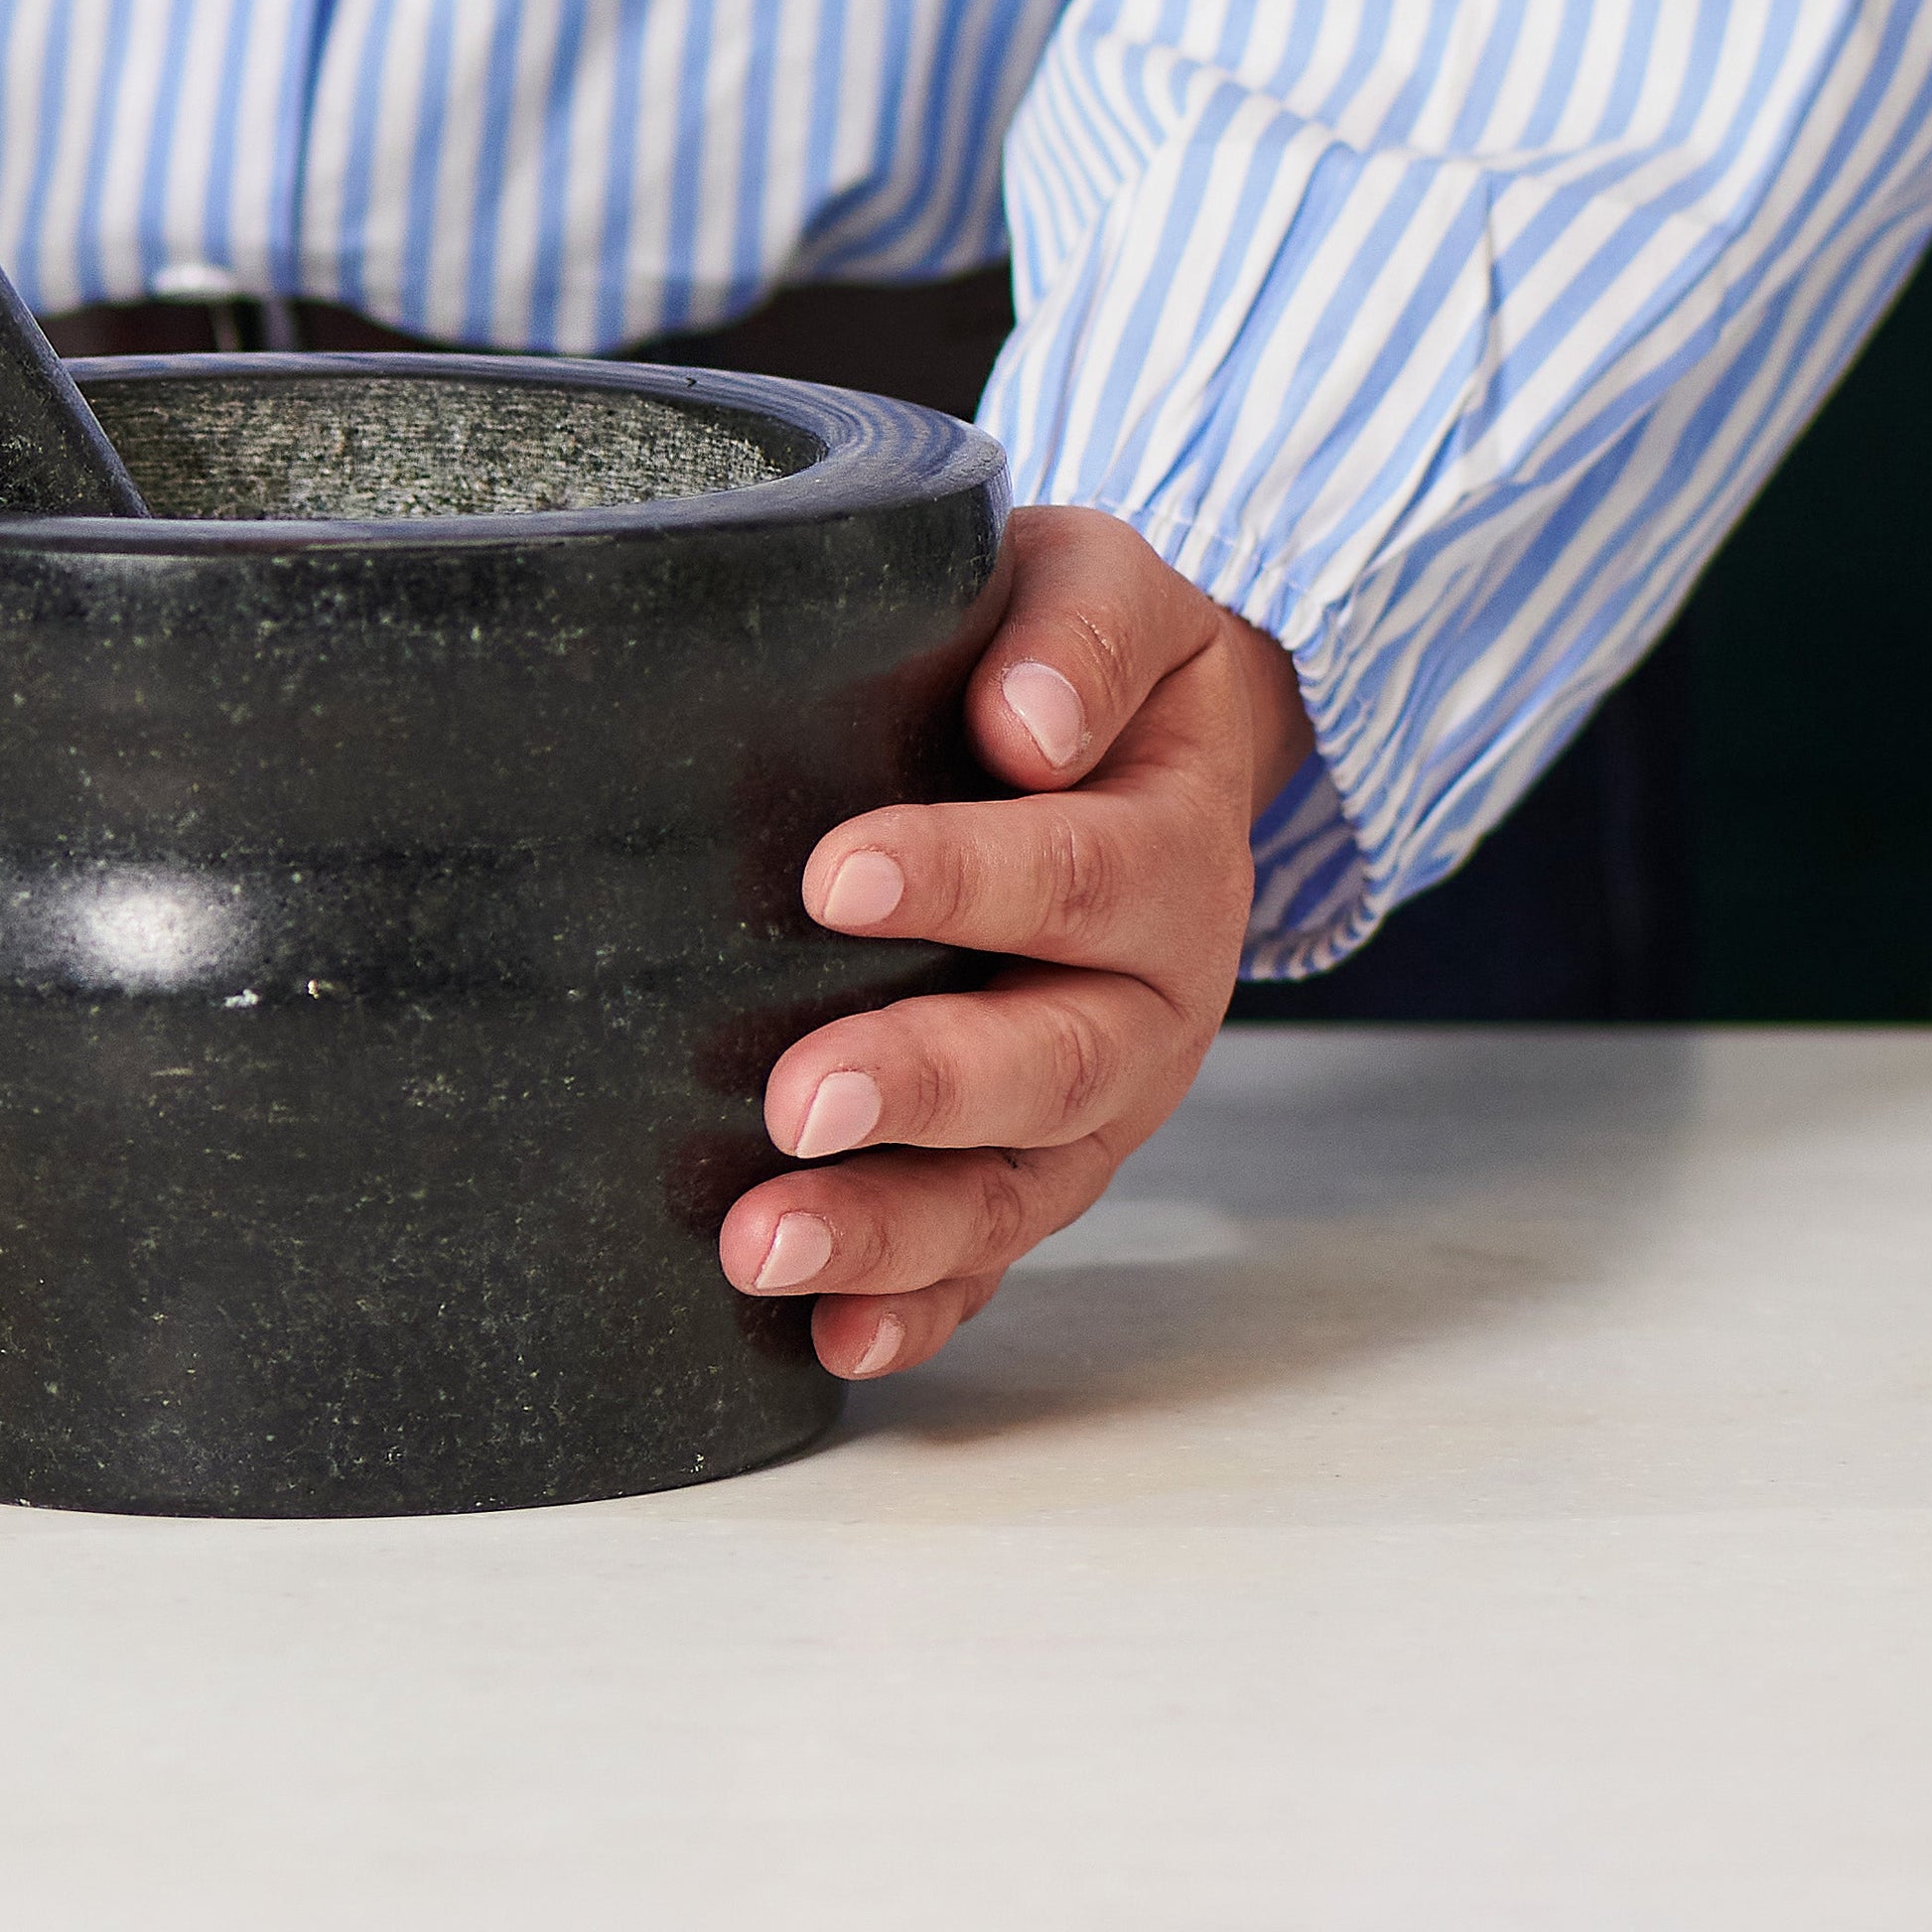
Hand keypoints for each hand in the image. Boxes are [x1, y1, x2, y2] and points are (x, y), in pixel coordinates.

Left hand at [718, 504, 1316, 1380]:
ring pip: (1010, 1189)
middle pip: (1051, 1060)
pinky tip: (832, 1345)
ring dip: (891, 1231)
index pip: (1075, 867)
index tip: (834, 873)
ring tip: (762, 1249)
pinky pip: (986, 1260)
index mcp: (1169, 850)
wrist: (1121, 729)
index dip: (965, 873)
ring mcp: (1092, 1105)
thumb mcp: (1107, 586)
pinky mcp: (1029, 1166)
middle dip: (923, 1087)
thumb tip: (1026, 720)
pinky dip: (916, 1309)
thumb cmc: (1076, 657)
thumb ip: (1081, 632)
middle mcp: (1148, 1000)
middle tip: (796, 1101)